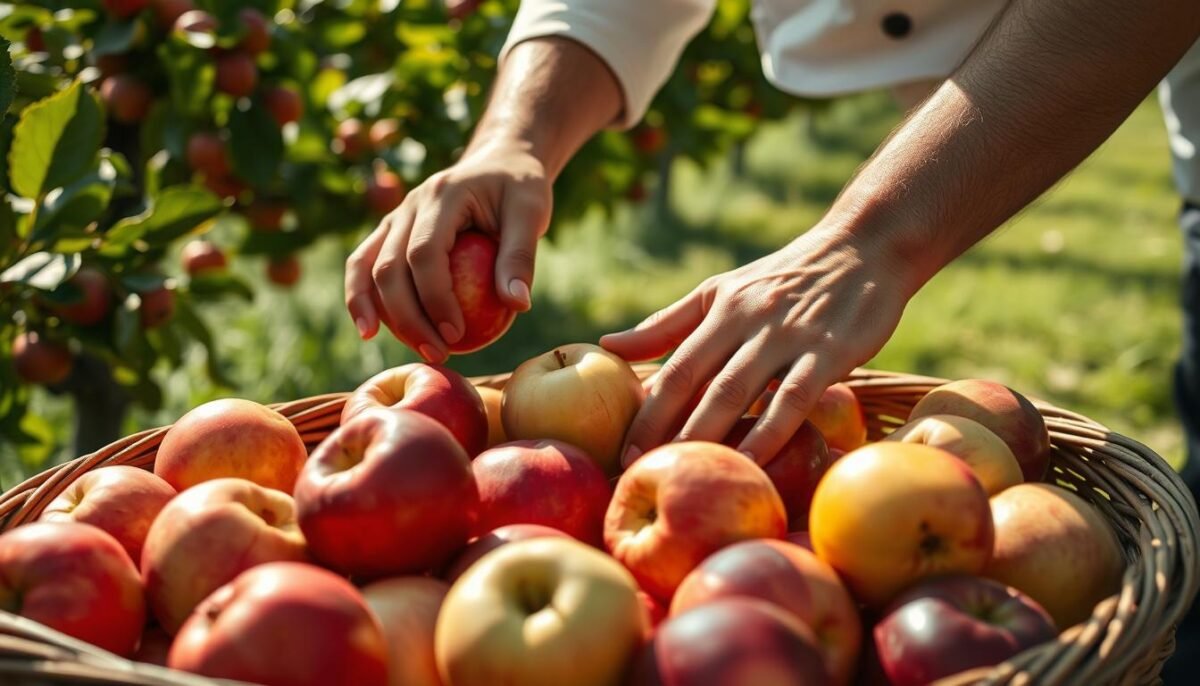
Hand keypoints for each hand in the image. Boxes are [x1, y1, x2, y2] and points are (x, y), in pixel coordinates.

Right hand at [344, 143, 551, 361]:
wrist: (498, 160)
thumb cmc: (519, 188)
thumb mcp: (531, 212)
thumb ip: (521, 255)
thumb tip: (517, 305)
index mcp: (442, 195)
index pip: (425, 252)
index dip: (435, 298)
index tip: (457, 334)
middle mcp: (409, 204)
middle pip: (389, 267)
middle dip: (408, 317)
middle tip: (439, 354)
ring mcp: (395, 216)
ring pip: (366, 267)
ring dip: (377, 312)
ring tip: (400, 349)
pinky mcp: (391, 231)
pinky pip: (364, 265)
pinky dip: (361, 297)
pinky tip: (371, 330)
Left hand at [601, 225, 918, 466]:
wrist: (864, 246)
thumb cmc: (784, 277)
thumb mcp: (721, 291)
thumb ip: (667, 323)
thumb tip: (607, 346)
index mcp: (719, 310)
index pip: (674, 368)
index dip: (646, 412)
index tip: (621, 451)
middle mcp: (748, 321)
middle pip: (698, 384)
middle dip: (666, 432)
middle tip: (640, 473)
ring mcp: (789, 336)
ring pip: (739, 391)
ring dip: (709, 435)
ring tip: (685, 474)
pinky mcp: (831, 351)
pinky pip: (794, 398)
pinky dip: (770, 432)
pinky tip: (752, 462)